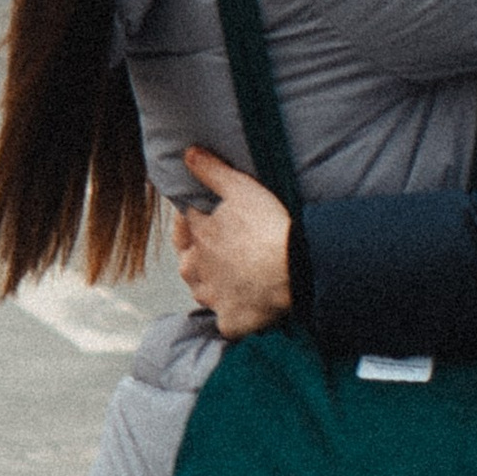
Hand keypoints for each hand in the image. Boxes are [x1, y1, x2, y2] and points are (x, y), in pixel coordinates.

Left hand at [174, 152, 295, 336]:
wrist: (293, 267)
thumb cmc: (266, 226)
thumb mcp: (240, 188)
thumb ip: (211, 171)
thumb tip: (188, 154)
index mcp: (196, 237)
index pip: (183, 227)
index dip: (194, 222)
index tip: (207, 220)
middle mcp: (196, 270)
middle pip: (190, 264)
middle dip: (201, 258)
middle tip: (226, 252)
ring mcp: (213, 298)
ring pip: (205, 293)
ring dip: (215, 287)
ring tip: (237, 279)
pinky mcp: (231, 321)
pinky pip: (228, 321)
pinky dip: (236, 315)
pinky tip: (248, 308)